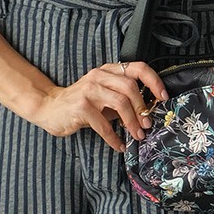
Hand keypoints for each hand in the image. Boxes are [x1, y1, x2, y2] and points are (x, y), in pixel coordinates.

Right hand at [33, 59, 168, 150]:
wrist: (49, 107)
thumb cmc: (81, 104)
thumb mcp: (104, 96)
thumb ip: (123, 99)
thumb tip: (148, 113)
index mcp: (108, 71)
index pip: (138, 68)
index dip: (154, 82)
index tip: (163, 98)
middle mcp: (99, 76)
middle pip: (130, 87)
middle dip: (142, 108)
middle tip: (147, 125)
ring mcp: (89, 90)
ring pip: (120, 103)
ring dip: (132, 123)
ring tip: (137, 135)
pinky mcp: (80, 106)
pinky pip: (103, 124)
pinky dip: (114, 137)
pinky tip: (119, 145)